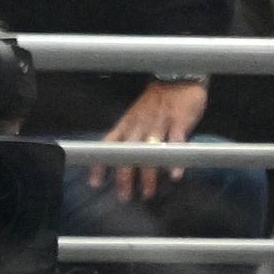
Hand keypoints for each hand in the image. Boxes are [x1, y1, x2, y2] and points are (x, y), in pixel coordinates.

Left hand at [94, 79, 208, 201]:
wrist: (179, 75)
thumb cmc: (158, 98)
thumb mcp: (138, 113)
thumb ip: (132, 132)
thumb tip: (125, 157)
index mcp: (128, 122)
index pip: (109, 144)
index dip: (101, 163)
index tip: (95, 183)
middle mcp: (139, 124)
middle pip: (127, 153)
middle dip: (124, 177)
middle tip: (125, 197)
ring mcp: (159, 123)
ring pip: (149, 152)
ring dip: (147, 175)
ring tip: (148, 194)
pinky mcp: (178, 122)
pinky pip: (176, 143)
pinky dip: (175, 159)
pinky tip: (175, 175)